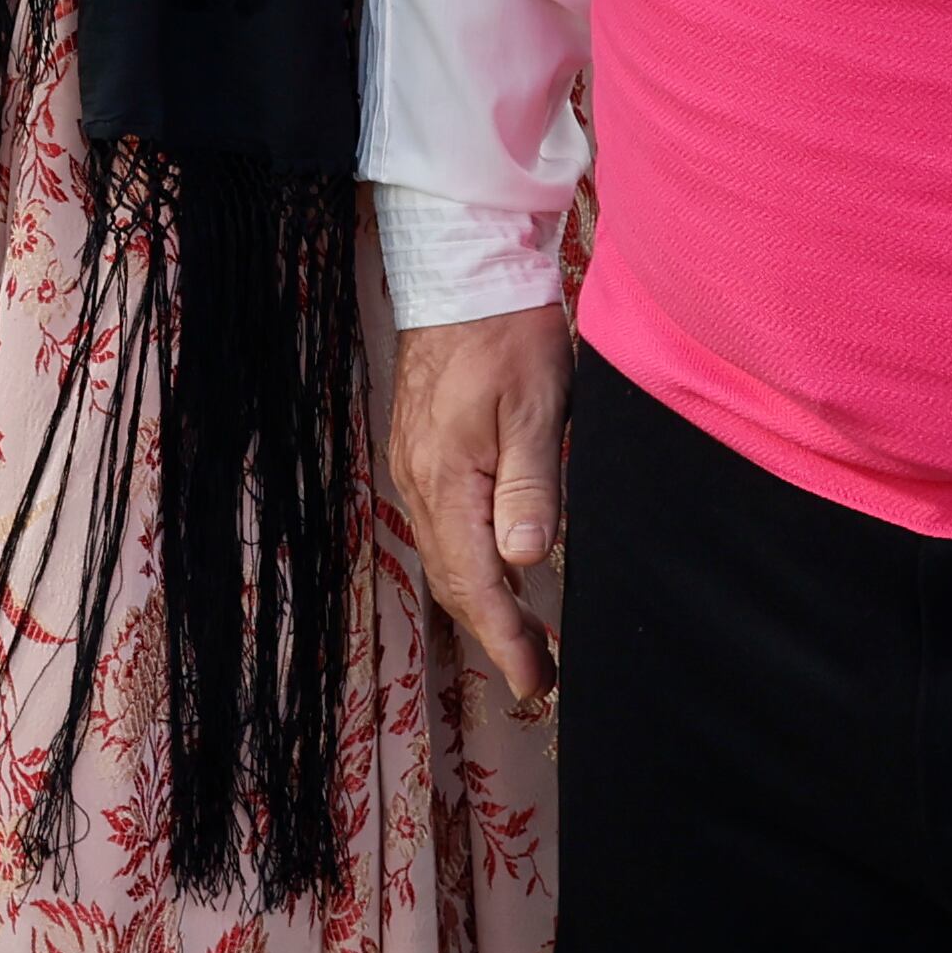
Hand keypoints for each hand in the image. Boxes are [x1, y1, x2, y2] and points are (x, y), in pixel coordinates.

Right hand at [390, 306, 570, 704]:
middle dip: (494, 632)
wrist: (461, 271)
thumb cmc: (506, 334)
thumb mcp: (537, 408)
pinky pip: (440, 527)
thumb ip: (531, 486)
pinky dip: (468, 562)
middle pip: (453, 579)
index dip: (505, 638)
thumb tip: (525, 559)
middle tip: (537, 675)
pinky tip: (496, 568)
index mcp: (447, 478)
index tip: (535, 682)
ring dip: (481, 600)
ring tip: (523, 635)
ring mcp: (414, 467)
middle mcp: (419, 481)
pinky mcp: (420, 452)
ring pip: (444, 555)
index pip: (475, 581)